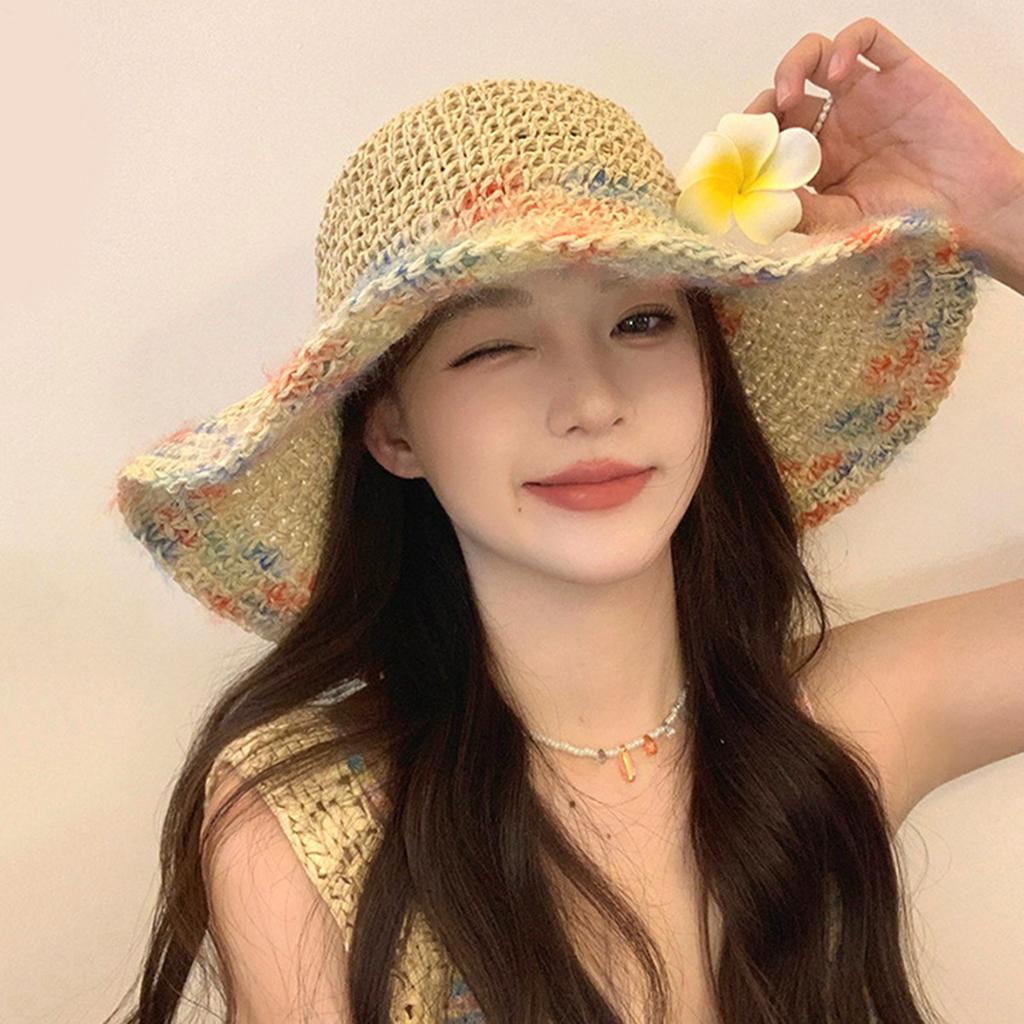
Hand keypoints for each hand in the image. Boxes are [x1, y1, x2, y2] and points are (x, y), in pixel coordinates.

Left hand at [743, 16, 1023, 253]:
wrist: (969, 211)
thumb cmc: (907, 223)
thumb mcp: (841, 224)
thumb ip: (801, 210)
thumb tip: (757, 196)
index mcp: (817, 161)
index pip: (771, 137)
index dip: (751, 138)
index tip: (737, 152)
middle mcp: (837, 125)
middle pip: (785, 95)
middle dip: (763, 105)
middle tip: (758, 125)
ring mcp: (867, 96)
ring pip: (818, 57)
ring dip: (792, 66)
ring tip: (786, 96)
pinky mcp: (901, 73)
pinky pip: (869, 38)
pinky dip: (846, 43)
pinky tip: (838, 71)